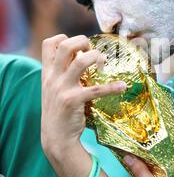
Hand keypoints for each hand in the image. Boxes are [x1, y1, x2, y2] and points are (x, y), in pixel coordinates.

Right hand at [41, 34, 126, 159]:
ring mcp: (62, 89)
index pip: (49, 43)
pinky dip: (112, 87)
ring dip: (96, 58)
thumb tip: (82, 55)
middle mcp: (53, 78)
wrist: (55, 138)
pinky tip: (122, 86)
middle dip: (82, 42)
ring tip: (104, 64)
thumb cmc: (59, 111)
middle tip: (93, 51)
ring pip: (81, 62)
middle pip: (65, 46)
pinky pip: (95, 90)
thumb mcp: (54, 88)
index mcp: (47, 72)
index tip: (79, 47)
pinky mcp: (73, 101)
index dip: (65, 38)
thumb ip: (63, 73)